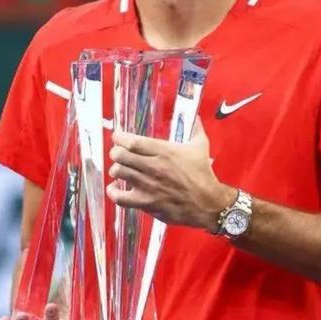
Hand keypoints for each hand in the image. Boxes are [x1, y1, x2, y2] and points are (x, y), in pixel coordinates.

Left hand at [106, 117, 235, 230]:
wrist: (207, 202)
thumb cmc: (203, 174)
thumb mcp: (201, 146)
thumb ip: (195, 128)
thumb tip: (196, 117)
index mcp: (165, 151)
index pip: (133, 142)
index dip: (120, 137)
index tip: (117, 137)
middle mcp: (154, 167)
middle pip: (121, 156)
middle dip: (116, 152)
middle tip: (119, 153)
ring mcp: (148, 186)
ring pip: (119, 173)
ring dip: (116, 169)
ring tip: (120, 169)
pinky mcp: (146, 202)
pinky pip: (120, 197)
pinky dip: (113, 191)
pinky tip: (116, 188)